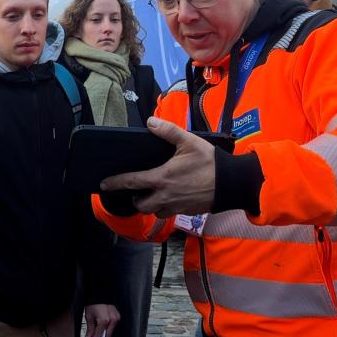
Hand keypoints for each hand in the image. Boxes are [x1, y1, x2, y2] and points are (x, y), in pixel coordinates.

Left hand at [83, 304, 119, 336]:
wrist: (100, 294)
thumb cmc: (94, 303)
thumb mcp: (89, 317)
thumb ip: (89, 330)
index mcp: (104, 320)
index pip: (98, 336)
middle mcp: (112, 321)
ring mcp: (116, 319)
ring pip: (110, 333)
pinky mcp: (117, 317)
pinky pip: (112, 328)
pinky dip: (107, 332)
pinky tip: (102, 334)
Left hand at [100, 117, 216, 216]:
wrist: (233, 183)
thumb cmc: (210, 162)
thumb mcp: (188, 142)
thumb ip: (168, 131)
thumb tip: (151, 122)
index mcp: (162, 178)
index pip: (131, 182)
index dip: (115, 183)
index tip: (104, 184)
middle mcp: (165, 196)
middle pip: (141, 205)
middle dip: (136, 199)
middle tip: (137, 191)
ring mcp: (176, 206)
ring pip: (155, 211)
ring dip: (151, 205)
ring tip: (153, 195)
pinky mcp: (187, 211)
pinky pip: (170, 213)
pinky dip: (166, 208)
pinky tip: (171, 197)